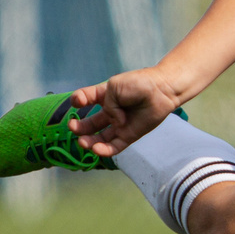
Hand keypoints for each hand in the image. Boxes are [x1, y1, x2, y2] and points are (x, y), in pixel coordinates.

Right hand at [66, 68, 182, 156]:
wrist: (162, 90)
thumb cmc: (139, 83)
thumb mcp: (115, 86)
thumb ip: (108, 104)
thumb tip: (115, 122)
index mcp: (105, 95)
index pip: (86, 98)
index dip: (78, 100)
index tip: (77, 102)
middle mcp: (111, 112)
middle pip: (90, 123)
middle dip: (79, 127)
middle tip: (72, 127)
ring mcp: (120, 125)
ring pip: (100, 138)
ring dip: (89, 141)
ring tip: (82, 142)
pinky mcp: (129, 135)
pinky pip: (115, 146)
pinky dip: (104, 150)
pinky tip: (96, 150)